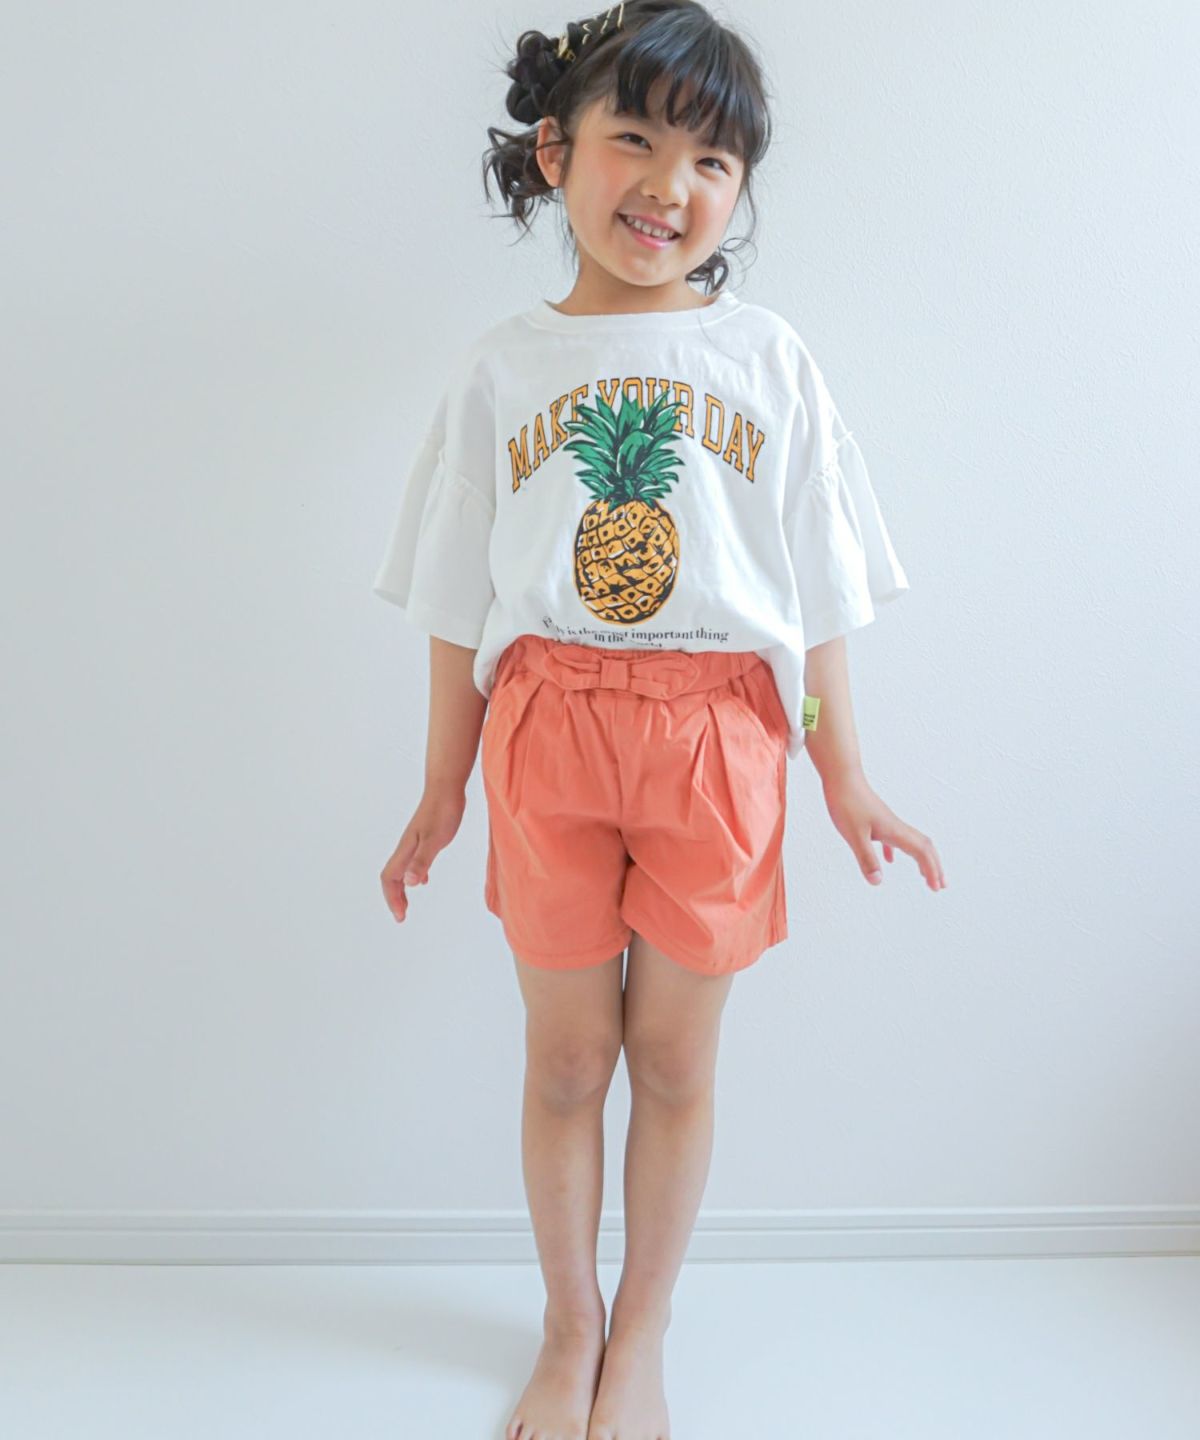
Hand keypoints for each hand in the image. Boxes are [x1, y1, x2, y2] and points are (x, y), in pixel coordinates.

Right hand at [380, 784, 467, 921]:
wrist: (445, 787)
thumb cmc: (442, 811)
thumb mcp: (436, 840)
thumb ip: (422, 861)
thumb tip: (410, 884)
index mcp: (406, 850)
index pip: (390, 879)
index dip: (392, 899)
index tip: (401, 916)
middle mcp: (406, 847)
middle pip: (392, 877)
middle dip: (394, 898)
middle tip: (402, 915)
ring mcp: (414, 841)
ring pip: (401, 869)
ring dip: (401, 888)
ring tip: (407, 903)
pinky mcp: (423, 837)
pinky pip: (412, 861)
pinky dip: (414, 875)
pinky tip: (423, 879)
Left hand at [821, 770, 945, 891]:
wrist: (840, 776)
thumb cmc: (846, 802)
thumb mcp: (854, 835)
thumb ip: (866, 858)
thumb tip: (878, 882)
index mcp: (894, 831)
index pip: (921, 852)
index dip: (931, 870)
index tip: (936, 888)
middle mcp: (895, 826)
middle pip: (924, 846)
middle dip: (934, 866)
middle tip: (941, 885)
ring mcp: (887, 822)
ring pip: (911, 841)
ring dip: (921, 859)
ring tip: (924, 875)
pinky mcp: (875, 819)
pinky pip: (892, 838)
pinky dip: (896, 851)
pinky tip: (889, 860)